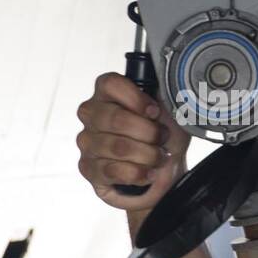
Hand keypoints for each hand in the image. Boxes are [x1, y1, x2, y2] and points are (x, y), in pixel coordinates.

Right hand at [76, 73, 190, 209]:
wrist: (165, 171)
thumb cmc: (162, 138)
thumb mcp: (170, 112)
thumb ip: (164, 97)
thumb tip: (166, 98)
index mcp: (107, 93)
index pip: (110, 84)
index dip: (136, 99)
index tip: (155, 112)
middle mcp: (92, 115)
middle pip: (117, 119)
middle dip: (149, 133)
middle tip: (162, 138)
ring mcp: (87, 142)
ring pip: (118, 147)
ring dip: (148, 155)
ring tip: (158, 158)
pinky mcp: (89, 168)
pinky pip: (114, 171)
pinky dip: (138, 173)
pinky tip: (148, 172)